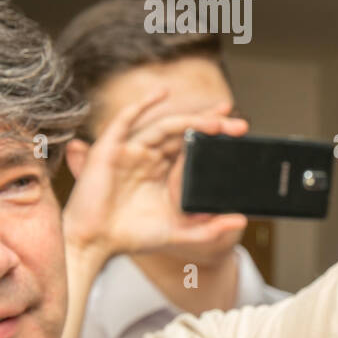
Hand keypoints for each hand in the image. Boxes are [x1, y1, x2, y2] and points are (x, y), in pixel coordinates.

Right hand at [62, 90, 249, 263]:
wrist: (96, 244)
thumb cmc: (133, 237)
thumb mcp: (180, 232)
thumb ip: (210, 229)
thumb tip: (241, 221)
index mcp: (164, 172)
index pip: (194, 145)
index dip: (215, 135)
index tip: (240, 130)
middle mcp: (149, 157)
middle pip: (184, 132)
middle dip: (211, 125)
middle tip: (239, 125)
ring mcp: (130, 151)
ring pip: (164, 126)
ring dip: (190, 120)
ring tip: (215, 123)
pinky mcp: (109, 149)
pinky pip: (126, 121)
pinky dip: (142, 105)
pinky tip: (162, 94)